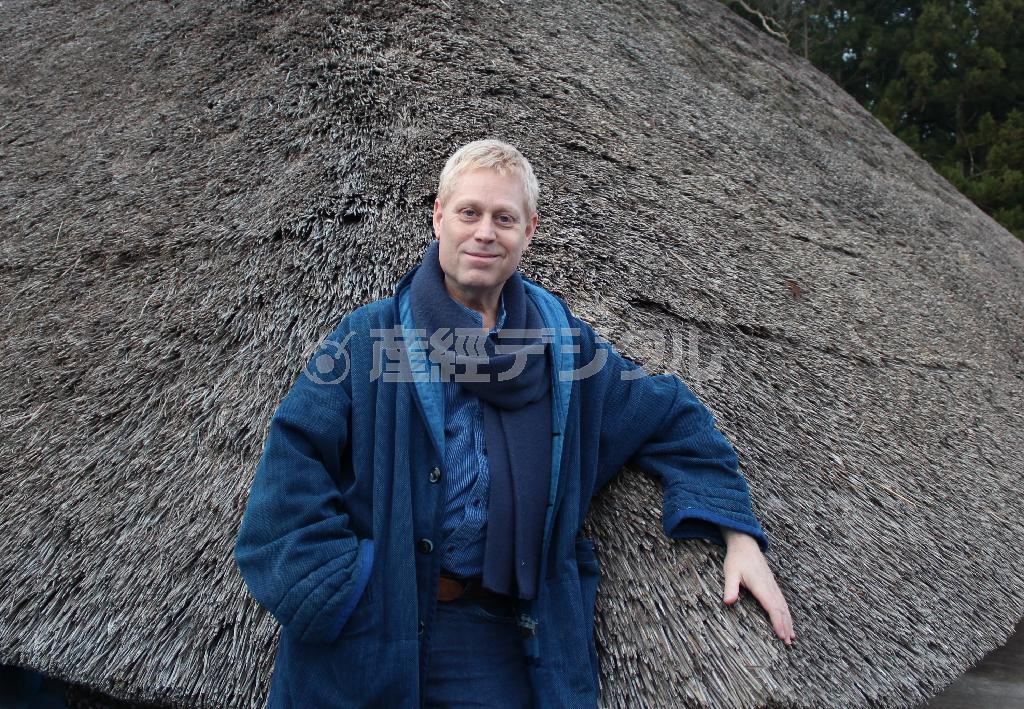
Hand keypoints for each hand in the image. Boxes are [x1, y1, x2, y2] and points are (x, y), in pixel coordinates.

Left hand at [720, 528, 795, 645]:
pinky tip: (787, 620)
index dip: (777, 622)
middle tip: (788, 642)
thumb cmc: (736, 559)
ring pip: (784, 606)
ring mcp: (773, 586)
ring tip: (791, 637)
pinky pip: (782, 601)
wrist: (745, 545)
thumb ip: (730, 588)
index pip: (772, 607)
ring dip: (788, 621)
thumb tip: (727, 602)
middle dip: (785, 626)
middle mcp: (770, 587)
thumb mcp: (730, 573)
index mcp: (761, 586)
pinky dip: (786, 613)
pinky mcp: (772, 585)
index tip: (781, 635)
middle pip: (781, 609)